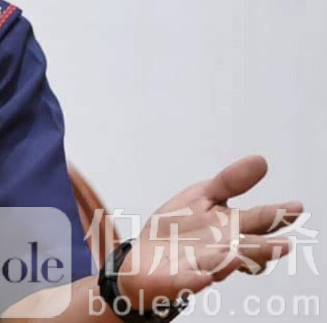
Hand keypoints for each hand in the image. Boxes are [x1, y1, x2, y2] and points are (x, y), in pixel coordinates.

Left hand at [118, 155, 303, 308]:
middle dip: (263, 248)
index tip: (296, 207)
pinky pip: (187, 282)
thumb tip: (261, 160)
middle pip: (246, 249)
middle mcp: (223, 250)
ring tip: (237, 257)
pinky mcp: (177, 279)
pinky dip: (195, 280)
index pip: (258, 221)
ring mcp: (200, 265)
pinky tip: (203, 277)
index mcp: (232, 228)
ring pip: (219, 266)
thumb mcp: (202, 196)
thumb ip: (231, 182)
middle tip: (283, 245)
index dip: (275, 215)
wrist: (146, 258)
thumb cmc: (182, 227)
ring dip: (229, 263)